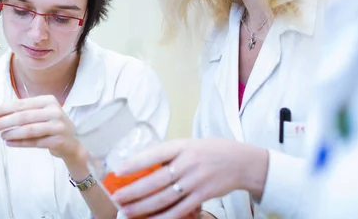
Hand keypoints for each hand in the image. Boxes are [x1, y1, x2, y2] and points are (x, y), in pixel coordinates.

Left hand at [0, 95, 81, 162]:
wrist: (71, 144)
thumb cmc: (50, 126)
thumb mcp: (39, 114)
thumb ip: (21, 113)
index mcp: (48, 100)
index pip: (21, 104)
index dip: (3, 108)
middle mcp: (54, 111)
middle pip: (24, 116)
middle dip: (5, 121)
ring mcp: (58, 126)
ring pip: (29, 129)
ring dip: (12, 133)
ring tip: (1, 135)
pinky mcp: (58, 140)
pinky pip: (35, 142)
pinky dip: (20, 143)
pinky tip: (9, 143)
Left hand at [111, 138, 267, 217]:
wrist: (241, 161)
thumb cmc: (209, 151)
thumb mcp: (188, 145)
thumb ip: (168, 155)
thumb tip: (141, 166)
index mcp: (181, 146)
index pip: (154, 154)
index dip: (136, 163)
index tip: (119, 171)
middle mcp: (188, 163)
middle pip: (156, 180)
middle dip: (134, 191)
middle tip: (117, 198)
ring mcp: (195, 181)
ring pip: (165, 197)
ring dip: (143, 207)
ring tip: (127, 211)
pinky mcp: (203, 195)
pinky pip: (180, 209)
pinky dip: (164, 217)